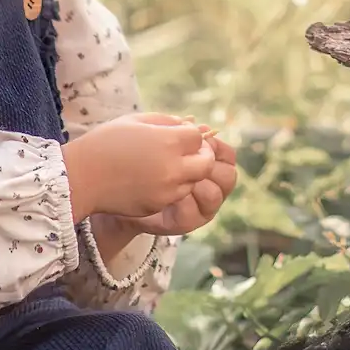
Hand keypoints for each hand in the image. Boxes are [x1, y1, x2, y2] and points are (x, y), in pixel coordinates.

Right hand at [63, 112, 215, 219]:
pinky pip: (175, 195)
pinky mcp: (158, 205)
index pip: (198, 138)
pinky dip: (171, 187)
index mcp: (169, 142)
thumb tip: (193, 124)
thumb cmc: (105, 143)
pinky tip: (151, 179)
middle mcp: (173, 167)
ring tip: (165, 165)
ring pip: (193, 181)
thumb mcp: (136, 121)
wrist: (80, 177)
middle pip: (206, 163)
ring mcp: (167, 189)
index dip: (192, 136)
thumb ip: (168, 121)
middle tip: (188, 153)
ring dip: (187, 173)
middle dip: (201, 156)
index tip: (182, 136)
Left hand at [121, 131, 237, 236]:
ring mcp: (201, 207)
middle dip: (208, 167)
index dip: (215, 147)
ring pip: (214, 195)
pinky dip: (181, 201)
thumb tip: (201, 126)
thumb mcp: (160, 141)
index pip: (227, 155)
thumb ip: (180, 132)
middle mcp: (211, 186)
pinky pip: (194, 212)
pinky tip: (166, 193)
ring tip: (176, 177)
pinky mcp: (187, 222)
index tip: (195, 142)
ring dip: (196, 184)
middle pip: (228, 176)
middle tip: (186, 160)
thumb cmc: (143, 162)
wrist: (121, 191)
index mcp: (210, 164)